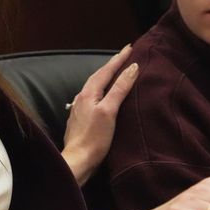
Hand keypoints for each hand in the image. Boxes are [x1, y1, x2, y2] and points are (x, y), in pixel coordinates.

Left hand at [61, 44, 138, 185]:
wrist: (77, 161)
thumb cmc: (94, 138)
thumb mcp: (110, 111)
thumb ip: (119, 89)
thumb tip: (131, 68)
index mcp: (88, 93)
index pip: (106, 70)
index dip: (118, 59)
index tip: (129, 48)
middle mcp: (81, 97)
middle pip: (98, 76)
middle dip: (111, 65)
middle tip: (124, 55)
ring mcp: (79, 108)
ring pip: (95, 86)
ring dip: (106, 77)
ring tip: (116, 71)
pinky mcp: (81, 119)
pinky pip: (93, 97)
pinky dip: (102, 91)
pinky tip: (104, 95)